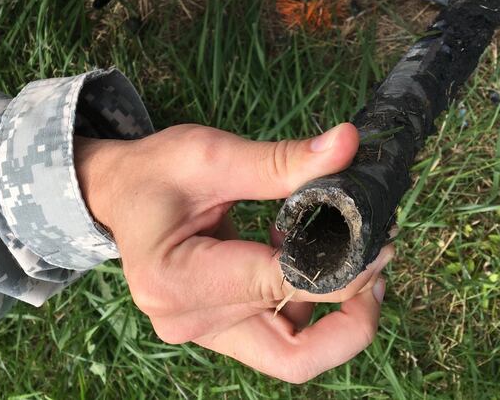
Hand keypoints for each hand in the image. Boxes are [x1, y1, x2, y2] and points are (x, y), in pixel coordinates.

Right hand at [75, 123, 393, 382]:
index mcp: (176, 279)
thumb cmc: (153, 173)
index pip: (279, 288)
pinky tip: (307, 254)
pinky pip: (279, 335)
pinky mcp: (218, 329)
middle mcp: (187, 321)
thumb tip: (348, 144)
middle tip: (380, 270)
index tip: (377, 240)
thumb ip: (280, 160)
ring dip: (333, 311)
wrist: (119, 196)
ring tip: (352, 252)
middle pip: (294, 355)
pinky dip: (306, 302)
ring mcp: (202, 332)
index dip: (341, 270)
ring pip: (292, 353)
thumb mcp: (210, 155)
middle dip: (351, 322)